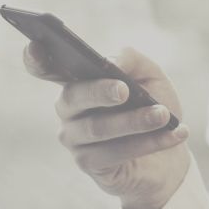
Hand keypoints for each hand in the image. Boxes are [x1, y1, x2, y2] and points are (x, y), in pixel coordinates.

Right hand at [26, 42, 189, 208]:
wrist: (170, 155)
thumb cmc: (153, 106)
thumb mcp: (150, 76)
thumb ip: (131, 59)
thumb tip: (110, 62)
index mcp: (77, 80)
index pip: (44, 67)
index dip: (35, 58)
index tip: (35, 44)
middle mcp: (68, 108)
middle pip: (73, 96)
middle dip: (100, 92)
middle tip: (124, 90)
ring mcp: (74, 139)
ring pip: (98, 128)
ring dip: (134, 121)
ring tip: (163, 115)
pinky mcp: (89, 164)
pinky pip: (114, 153)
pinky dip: (147, 142)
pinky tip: (173, 135)